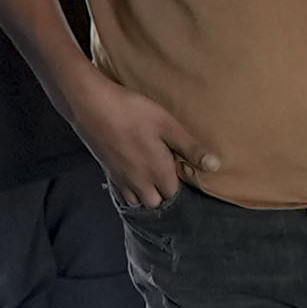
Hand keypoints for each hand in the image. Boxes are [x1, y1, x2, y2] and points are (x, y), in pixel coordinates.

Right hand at [70, 72, 204, 206]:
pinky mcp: (107, 172)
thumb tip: (215, 166)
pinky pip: (121, 193)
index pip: (175, 193)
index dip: (179, 182)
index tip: (180, 168)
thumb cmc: (133, 112)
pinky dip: (129, 190)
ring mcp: (122, 179)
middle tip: (165, 171)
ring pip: (138, 200)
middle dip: (163, 192)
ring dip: (146, 194)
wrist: (91, 105)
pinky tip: (132, 173)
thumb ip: (191, 148)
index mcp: (159, 172)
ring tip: (149, 174)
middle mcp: (140, 182)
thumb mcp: (168, 125)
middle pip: (157, 202)